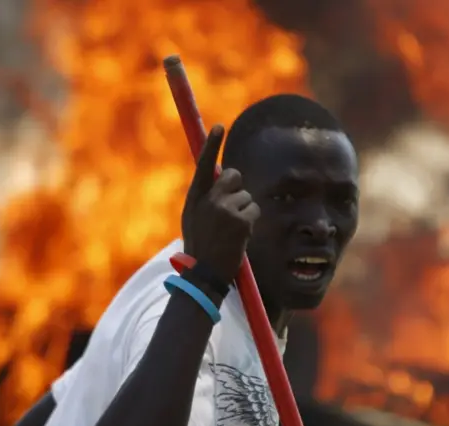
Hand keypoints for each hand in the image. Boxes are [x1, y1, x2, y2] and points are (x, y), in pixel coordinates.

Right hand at [181, 125, 260, 285]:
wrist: (204, 275)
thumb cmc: (200, 247)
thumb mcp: (193, 219)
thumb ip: (205, 198)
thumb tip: (223, 178)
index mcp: (194, 199)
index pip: (204, 165)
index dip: (211, 145)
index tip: (219, 126)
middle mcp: (209, 200)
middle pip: (233, 175)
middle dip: (237, 188)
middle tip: (231, 209)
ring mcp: (225, 210)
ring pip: (247, 196)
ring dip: (244, 210)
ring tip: (232, 231)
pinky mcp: (241, 221)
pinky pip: (254, 209)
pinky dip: (251, 221)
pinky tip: (240, 236)